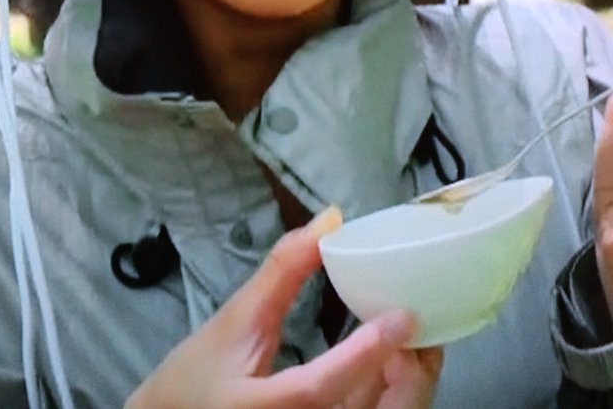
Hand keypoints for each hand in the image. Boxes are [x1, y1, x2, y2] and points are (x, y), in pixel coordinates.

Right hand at [126, 207, 443, 408]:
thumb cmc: (195, 378)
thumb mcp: (233, 320)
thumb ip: (281, 272)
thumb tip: (328, 221)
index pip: (321, 387)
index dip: (365, 352)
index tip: (402, 317)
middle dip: (412, 373)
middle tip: (417, 322)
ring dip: (406, 380)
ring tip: (408, 332)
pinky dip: (388, 390)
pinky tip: (391, 356)